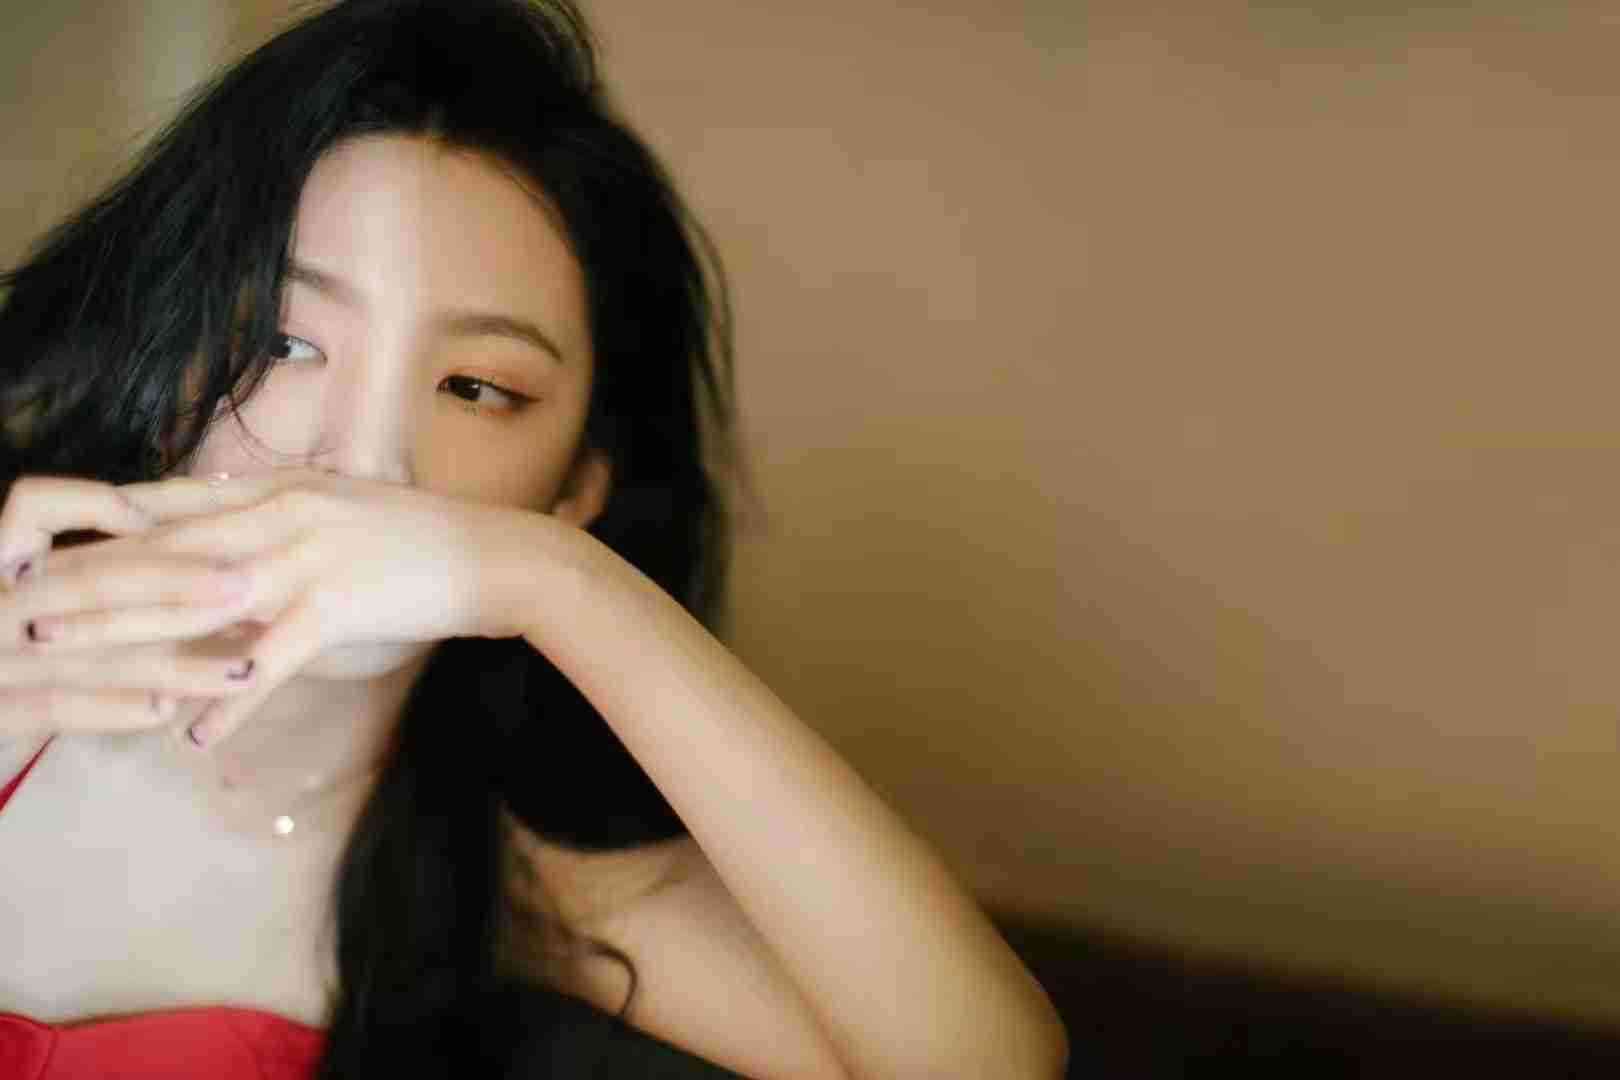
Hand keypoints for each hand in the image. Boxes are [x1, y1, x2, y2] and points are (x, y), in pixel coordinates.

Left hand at [1, 469, 547, 745]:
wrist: (496, 555)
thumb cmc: (421, 538)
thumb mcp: (341, 506)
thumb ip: (280, 512)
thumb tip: (227, 522)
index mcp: (279, 490)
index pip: (171, 504)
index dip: (101, 526)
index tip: (40, 547)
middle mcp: (281, 514)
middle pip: (164, 546)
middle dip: (88, 577)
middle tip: (24, 605)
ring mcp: (308, 558)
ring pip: (198, 597)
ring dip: (130, 629)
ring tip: (70, 653)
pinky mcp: (339, 605)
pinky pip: (271, 659)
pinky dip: (232, 698)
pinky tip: (197, 732)